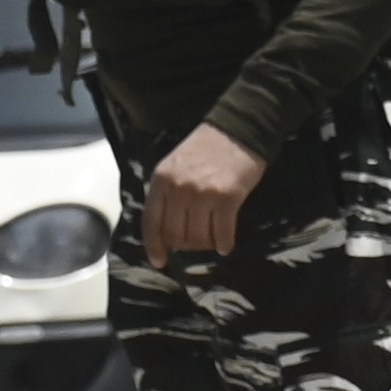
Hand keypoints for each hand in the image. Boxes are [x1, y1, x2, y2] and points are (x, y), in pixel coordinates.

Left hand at [140, 124, 267, 261]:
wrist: (239, 130)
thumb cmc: (206, 148)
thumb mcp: (175, 165)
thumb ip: (167, 192)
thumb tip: (166, 227)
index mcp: (161, 180)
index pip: (151, 222)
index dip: (154, 246)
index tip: (160, 261)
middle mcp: (178, 189)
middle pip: (176, 234)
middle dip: (185, 245)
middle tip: (195, 245)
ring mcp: (203, 194)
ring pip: (198, 237)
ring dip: (205, 245)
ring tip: (212, 241)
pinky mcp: (228, 198)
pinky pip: (222, 232)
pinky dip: (224, 243)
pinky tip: (226, 245)